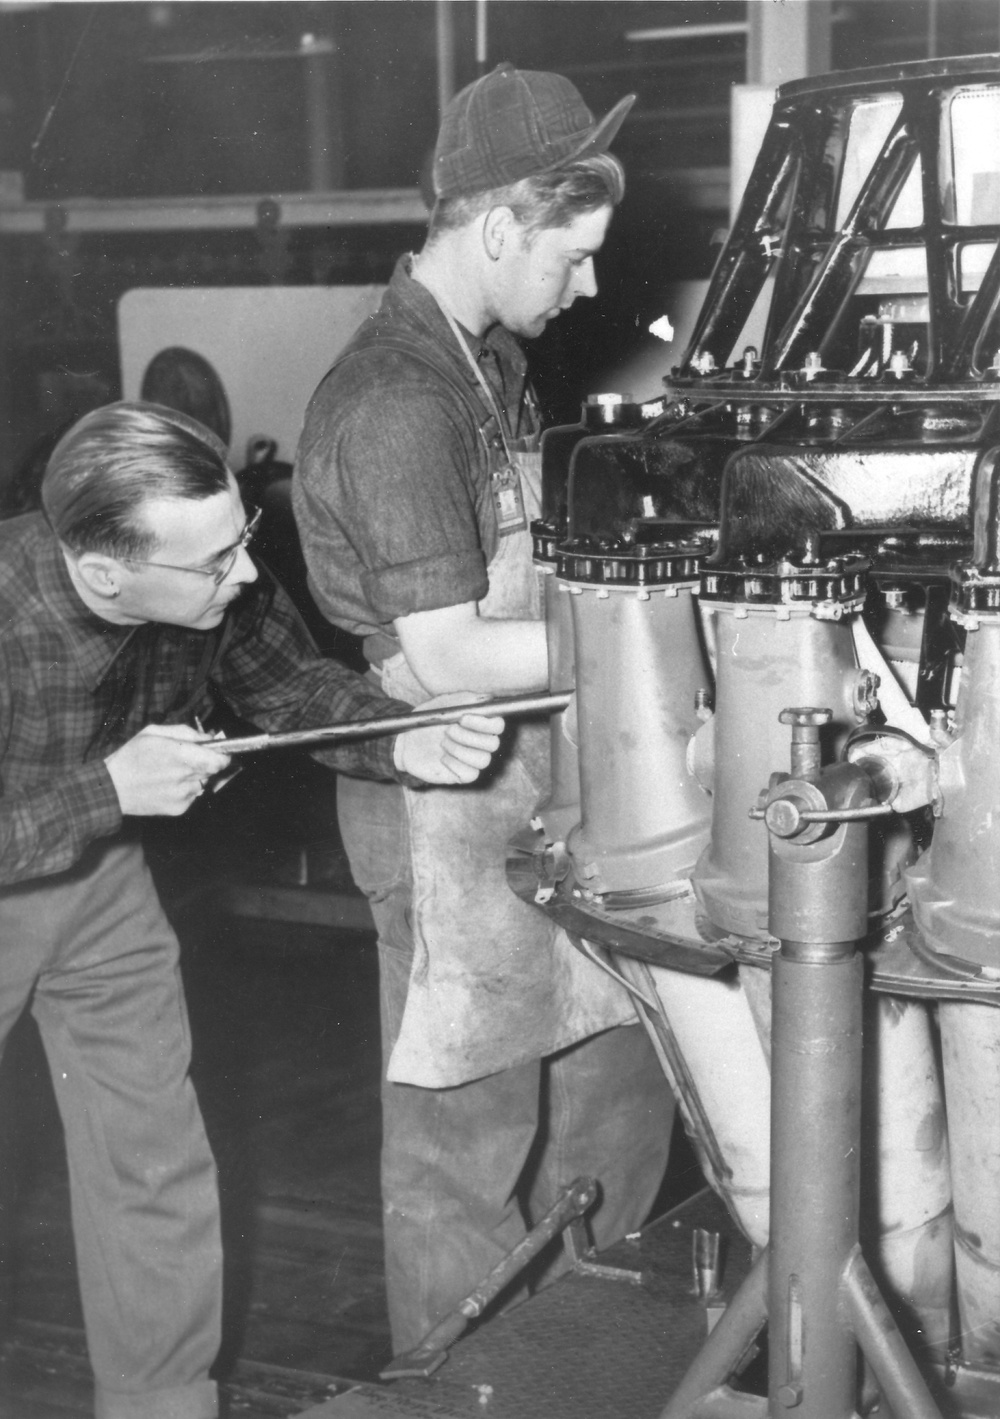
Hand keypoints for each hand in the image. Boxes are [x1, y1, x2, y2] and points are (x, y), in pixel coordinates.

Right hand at [104, 724, 232, 816]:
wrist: (112, 788)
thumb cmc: (131, 756)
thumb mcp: (154, 732)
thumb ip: (186, 732)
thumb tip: (209, 737)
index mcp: (181, 754)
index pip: (219, 760)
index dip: (222, 755)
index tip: (218, 752)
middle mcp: (185, 776)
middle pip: (212, 770)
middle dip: (205, 763)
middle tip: (186, 760)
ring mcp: (183, 795)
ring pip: (202, 782)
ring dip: (193, 777)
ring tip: (170, 773)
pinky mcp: (179, 808)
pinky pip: (192, 796)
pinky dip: (184, 790)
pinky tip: (165, 786)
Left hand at [393, 692, 503, 784]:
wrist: (407, 740)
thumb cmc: (428, 720)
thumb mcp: (444, 703)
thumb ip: (465, 699)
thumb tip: (486, 698)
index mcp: (481, 724)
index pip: (498, 725)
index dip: (484, 723)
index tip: (462, 718)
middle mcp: (482, 743)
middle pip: (493, 744)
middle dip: (467, 736)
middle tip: (448, 730)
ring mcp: (474, 760)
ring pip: (483, 760)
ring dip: (459, 750)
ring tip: (443, 743)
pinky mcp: (464, 775)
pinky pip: (470, 774)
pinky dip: (455, 764)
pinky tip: (443, 758)